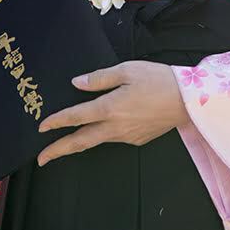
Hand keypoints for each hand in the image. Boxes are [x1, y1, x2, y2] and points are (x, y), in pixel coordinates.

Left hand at [36, 60, 189, 166]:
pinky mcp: (137, 139)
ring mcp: (127, 136)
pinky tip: (102, 126)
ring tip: (63, 143)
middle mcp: (115, 127)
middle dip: (58, 150)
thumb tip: (76, 84)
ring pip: (97, 140)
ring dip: (78, 142)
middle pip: (81, 141)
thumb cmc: (157, 79)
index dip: (57, 121)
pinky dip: (102, 134)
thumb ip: (99, 78)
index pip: (76, 117)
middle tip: (41, 159)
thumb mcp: (127, 70)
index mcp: (110, 108)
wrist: (189, 101)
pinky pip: (114, 137)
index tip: (41, 127)